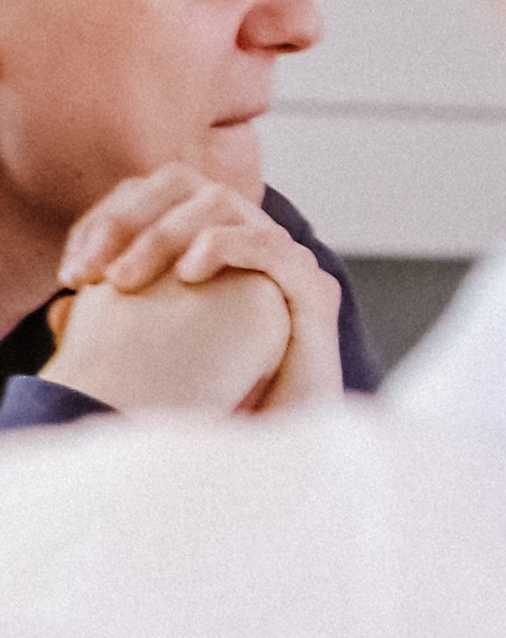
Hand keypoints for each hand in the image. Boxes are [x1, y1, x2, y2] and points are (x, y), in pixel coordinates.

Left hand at [41, 170, 337, 415]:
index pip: (151, 197)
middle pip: (183, 185)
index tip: (71, 274)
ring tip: (126, 281)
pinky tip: (189, 275)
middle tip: (89, 274)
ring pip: (221, 203)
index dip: (104, 221)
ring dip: (163, 235)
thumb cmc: (212, 409)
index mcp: (209, 250)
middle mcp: (247, 244)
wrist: (274, 452)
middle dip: (125, 221)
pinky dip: (223, 246)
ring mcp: (284, 264)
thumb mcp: (146, 359)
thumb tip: (61, 310)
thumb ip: (114, 327)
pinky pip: (267, 245)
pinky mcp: (313, 291)